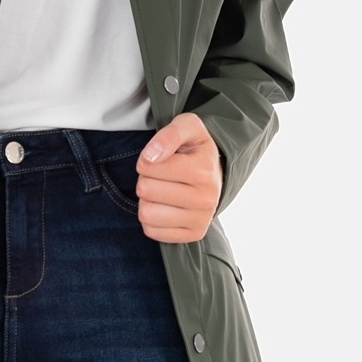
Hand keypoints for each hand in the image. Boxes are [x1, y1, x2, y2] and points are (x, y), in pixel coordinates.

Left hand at [134, 114, 222, 243]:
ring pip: (146, 213)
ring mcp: (201, 220)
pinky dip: (151, 219)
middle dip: (146, 179)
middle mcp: (206, 199)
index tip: (158, 158)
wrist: (215, 173)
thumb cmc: (194, 148)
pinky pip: (152, 231)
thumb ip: (168, 135)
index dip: (145, 160)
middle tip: (161, 176)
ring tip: (162, 191)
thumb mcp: (186, 127)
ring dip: (146, 200)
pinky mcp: (194, 235)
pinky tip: (164, 207)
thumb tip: (150, 157)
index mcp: (203, 170)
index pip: (148, 166)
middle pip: (145, 190)